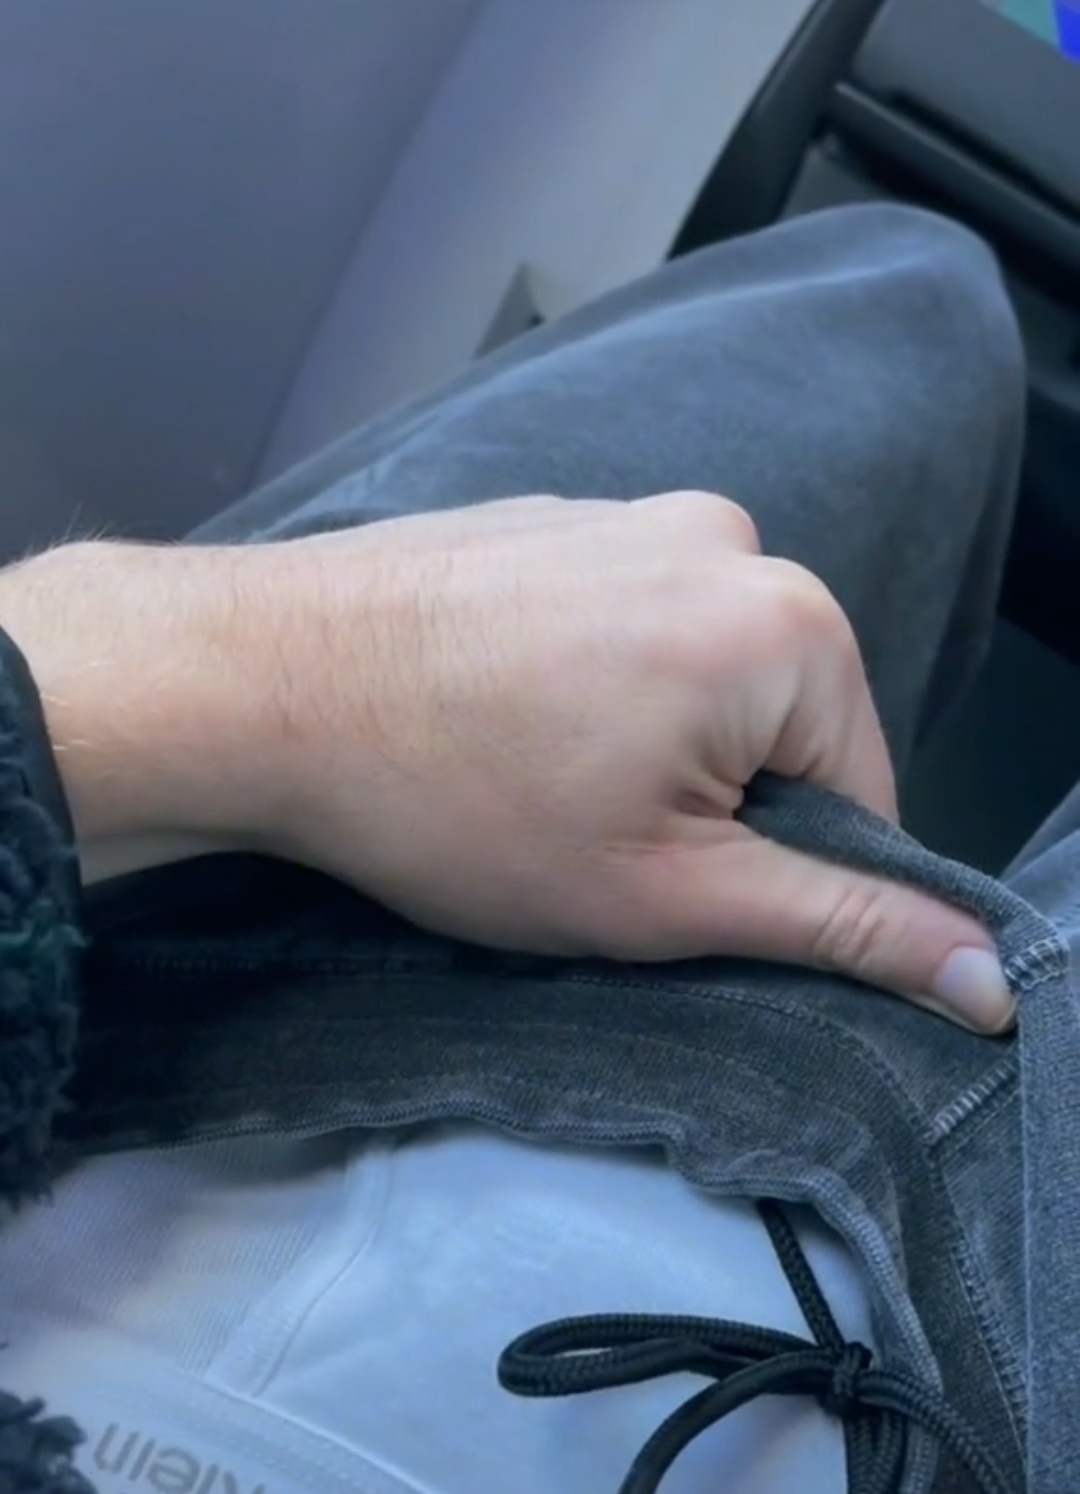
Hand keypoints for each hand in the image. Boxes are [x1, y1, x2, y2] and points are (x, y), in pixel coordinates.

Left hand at [241, 494, 1014, 1032]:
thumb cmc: (450, 799)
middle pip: (780, 728)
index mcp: (786, 623)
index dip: (774, 874)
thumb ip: (843, 927)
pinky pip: (621, 630)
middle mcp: (729, 540)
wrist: (257, 689)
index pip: (862, 793)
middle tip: (582, 842)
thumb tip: (986, 979)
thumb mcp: (670, 896)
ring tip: (526, 783)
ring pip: (696, 684)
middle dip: (701, 805)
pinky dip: (583, 692)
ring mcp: (633, 514)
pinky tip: (496, 729)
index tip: (665, 890)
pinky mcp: (556, 519)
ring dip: (640, 750)